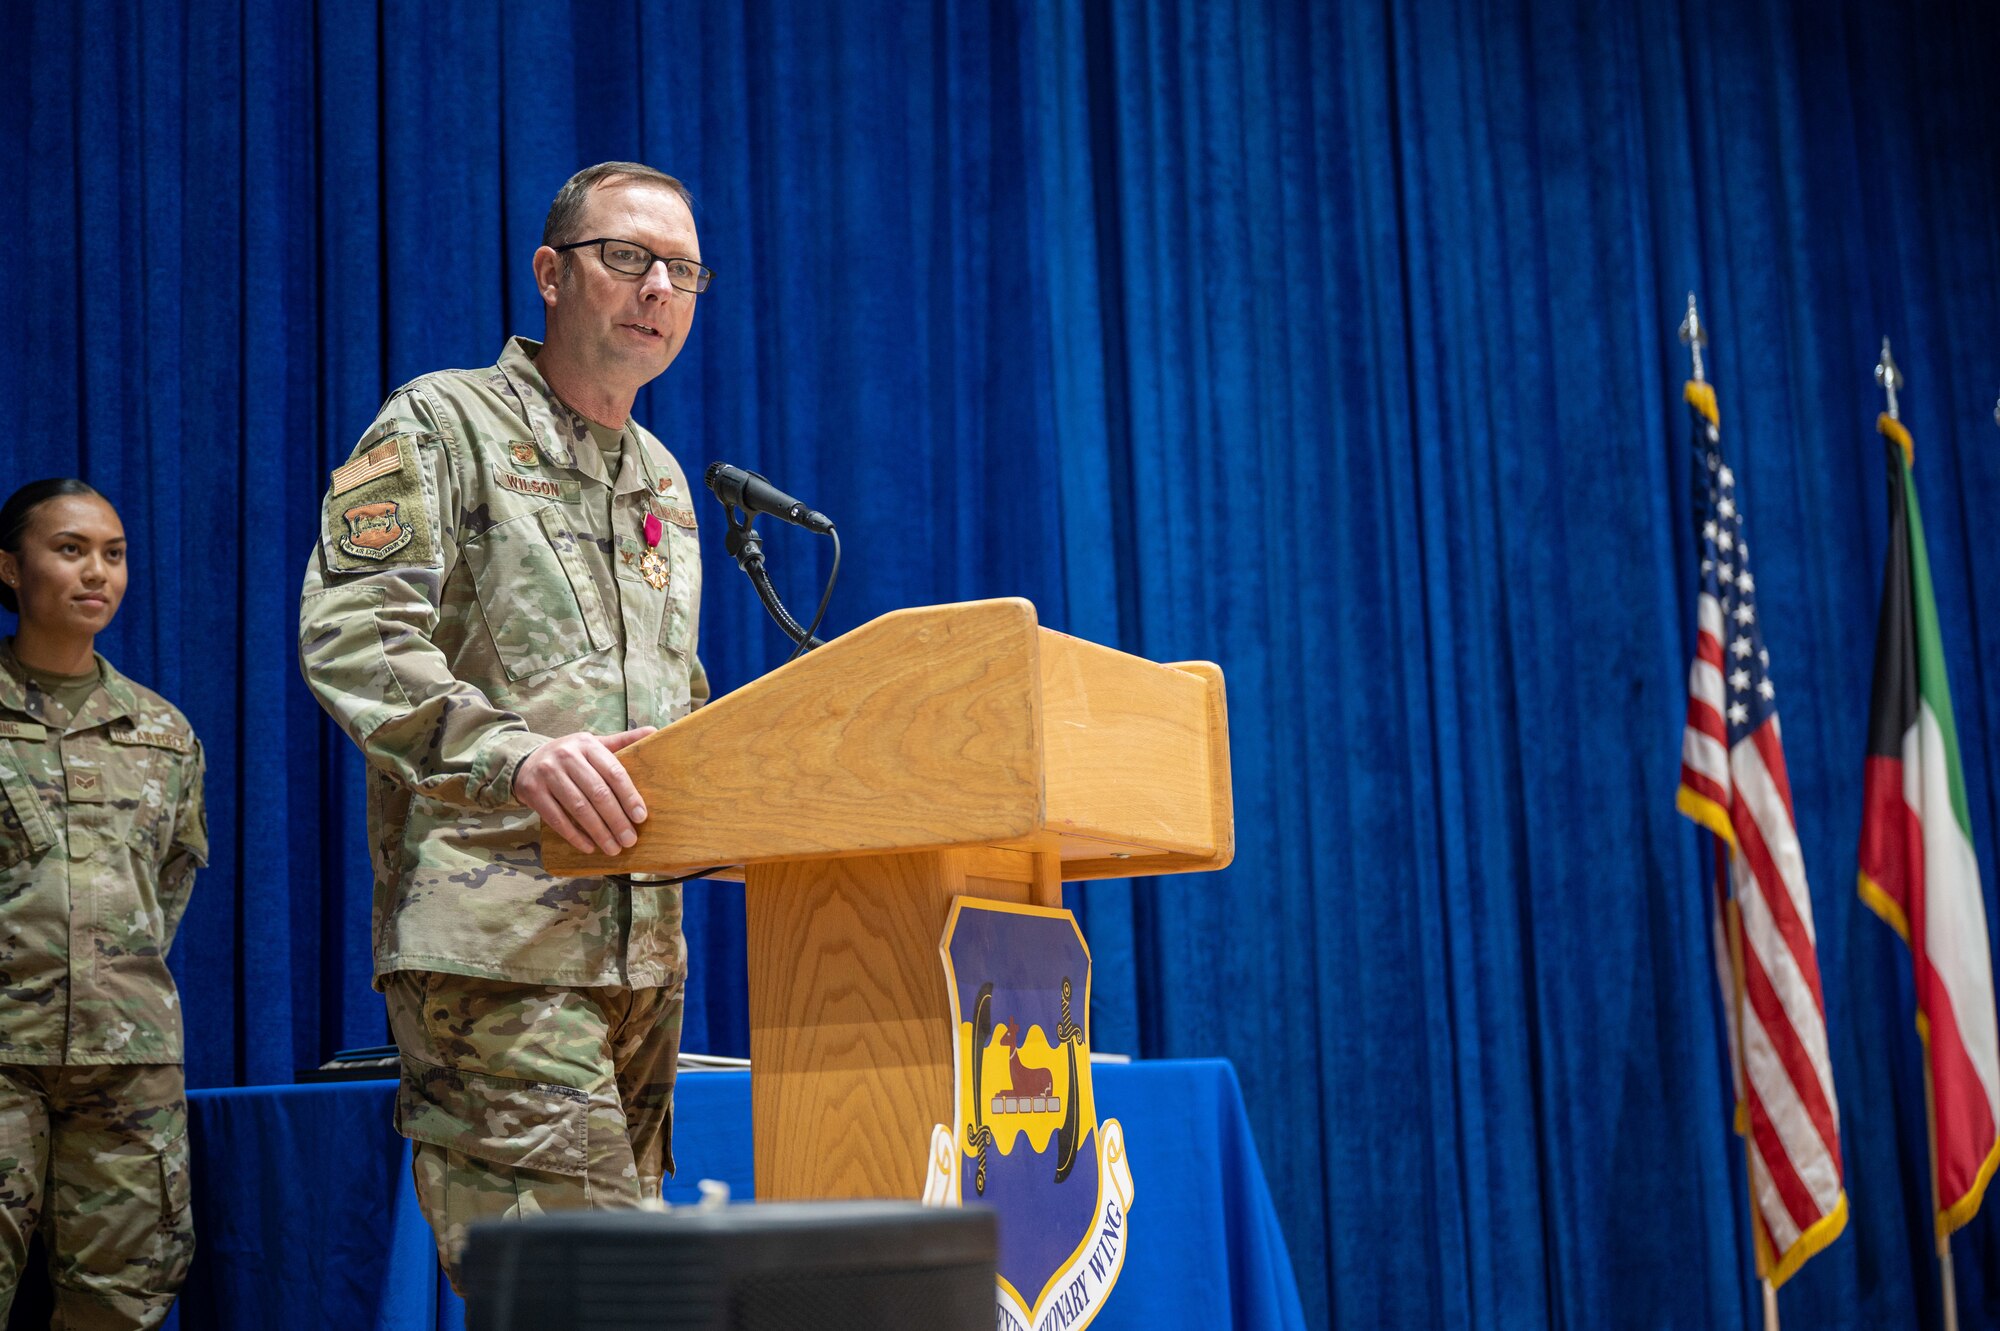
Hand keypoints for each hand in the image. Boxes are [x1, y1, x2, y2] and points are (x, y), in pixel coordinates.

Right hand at [515, 727, 656, 855]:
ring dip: (598, 831)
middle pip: (597, 792)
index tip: (641, 817)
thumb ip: (622, 741)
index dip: (629, 796)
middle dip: (616, 819)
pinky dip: (574, 835)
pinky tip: (589, 847)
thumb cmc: (570, 756)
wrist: (525, 761)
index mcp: (587, 744)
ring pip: (578, 807)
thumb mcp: (593, 744)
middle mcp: (566, 756)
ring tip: (613, 848)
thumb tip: (654, 731)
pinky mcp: (533, 792)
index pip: (614, 772)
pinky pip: (557, 819)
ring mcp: (547, 774)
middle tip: (630, 840)